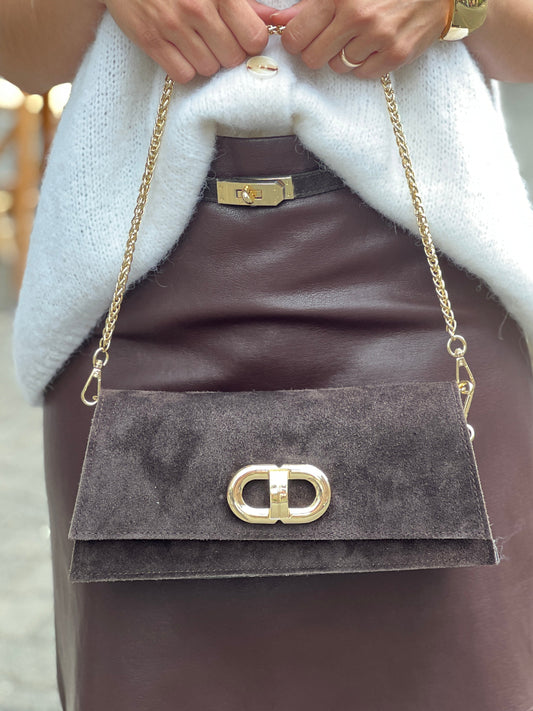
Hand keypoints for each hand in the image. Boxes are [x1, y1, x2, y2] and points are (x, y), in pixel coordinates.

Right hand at [101, 0, 276, 82]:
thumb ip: (245, 1)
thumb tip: (272, 19)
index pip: (254, 38)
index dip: (251, 40)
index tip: (243, 35)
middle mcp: (197, 8)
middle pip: (232, 58)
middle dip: (228, 51)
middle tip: (216, 38)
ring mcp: (172, 26)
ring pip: (209, 69)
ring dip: (206, 60)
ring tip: (195, 40)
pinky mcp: (151, 40)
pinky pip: (183, 74)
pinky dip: (185, 67)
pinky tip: (180, 50)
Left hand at [269, 0, 450, 78]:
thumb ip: (309, 4)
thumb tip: (277, 20)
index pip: (295, 36)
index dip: (296, 40)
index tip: (304, 37)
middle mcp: (357, 15)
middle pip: (313, 57)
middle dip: (317, 51)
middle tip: (331, 39)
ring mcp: (378, 37)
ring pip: (338, 67)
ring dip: (343, 56)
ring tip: (359, 37)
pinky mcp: (396, 54)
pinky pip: (362, 74)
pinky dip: (364, 64)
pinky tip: (374, 46)